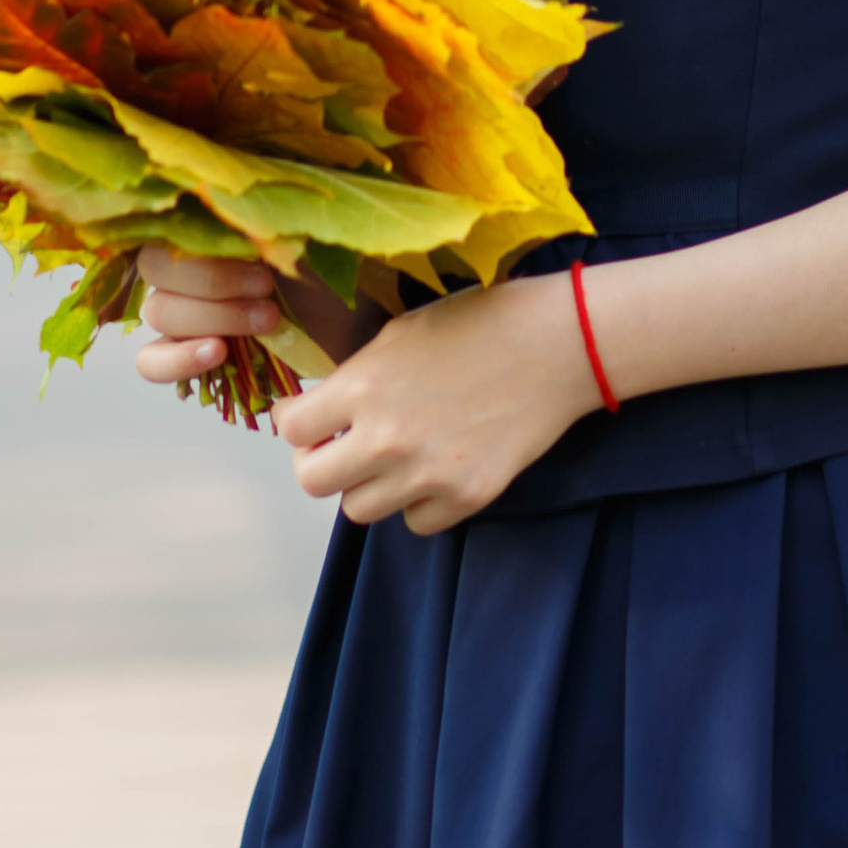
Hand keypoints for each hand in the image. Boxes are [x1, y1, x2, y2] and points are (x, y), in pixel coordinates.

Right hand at [132, 244, 375, 392]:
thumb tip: (245, 209)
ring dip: (212, 318)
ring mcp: (181, 311)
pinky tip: (215, 353)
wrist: (349, 319)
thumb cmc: (324, 269)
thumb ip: (267, 221)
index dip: (206, 247)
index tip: (260, 258)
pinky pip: (151, 361)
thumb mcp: (302, 237)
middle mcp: (183, 266)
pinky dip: (176, 360)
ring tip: (267, 322)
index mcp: (203, 227)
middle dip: (213, 283)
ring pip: (158, 311)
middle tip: (267, 291)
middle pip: (158, 269)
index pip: (167, 226)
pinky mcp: (186, 353)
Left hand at [272, 278, 599, 533]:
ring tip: (393, 456)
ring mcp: (427, 474)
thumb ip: (356, 377)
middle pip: (312, 482)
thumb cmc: (477, 324)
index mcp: (364, 386)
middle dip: (320, 462)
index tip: (308, 418)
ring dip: (367, 484)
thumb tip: (319, 409)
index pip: (290, 431)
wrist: (556, 346)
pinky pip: (415, 522)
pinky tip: (434, 468)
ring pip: (359, 510)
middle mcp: (387, 438)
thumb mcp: (400, 334)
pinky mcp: (466, 497)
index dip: (296, 422)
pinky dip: (417, 502)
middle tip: (340, 445)